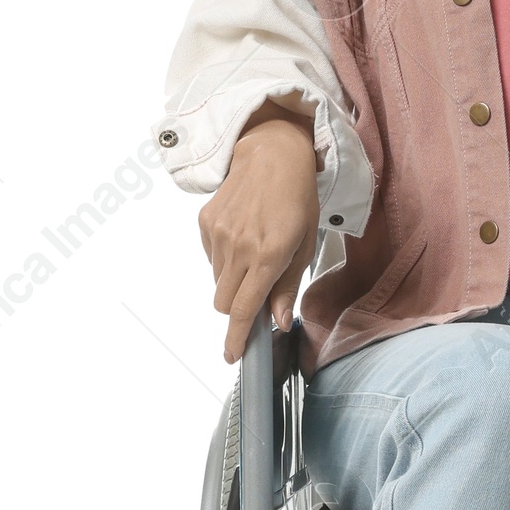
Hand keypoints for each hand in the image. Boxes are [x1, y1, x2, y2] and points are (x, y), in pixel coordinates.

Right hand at [198, 100, 320, 362]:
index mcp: (268, 256)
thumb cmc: (298, 199)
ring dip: (233, 281)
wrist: (272, 154)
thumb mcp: (305, 244)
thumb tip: (279, 322)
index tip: (233, 356)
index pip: (245, 310)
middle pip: (223, 303)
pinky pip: (210, 258)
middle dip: (237, 308)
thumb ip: (288, 286)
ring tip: (255, 253)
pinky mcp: (205, 223)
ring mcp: (217, 234)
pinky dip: (225, 259)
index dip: (237, 338)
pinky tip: (243, 235)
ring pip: (217, 282)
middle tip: (257, 291)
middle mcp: (238, 247)